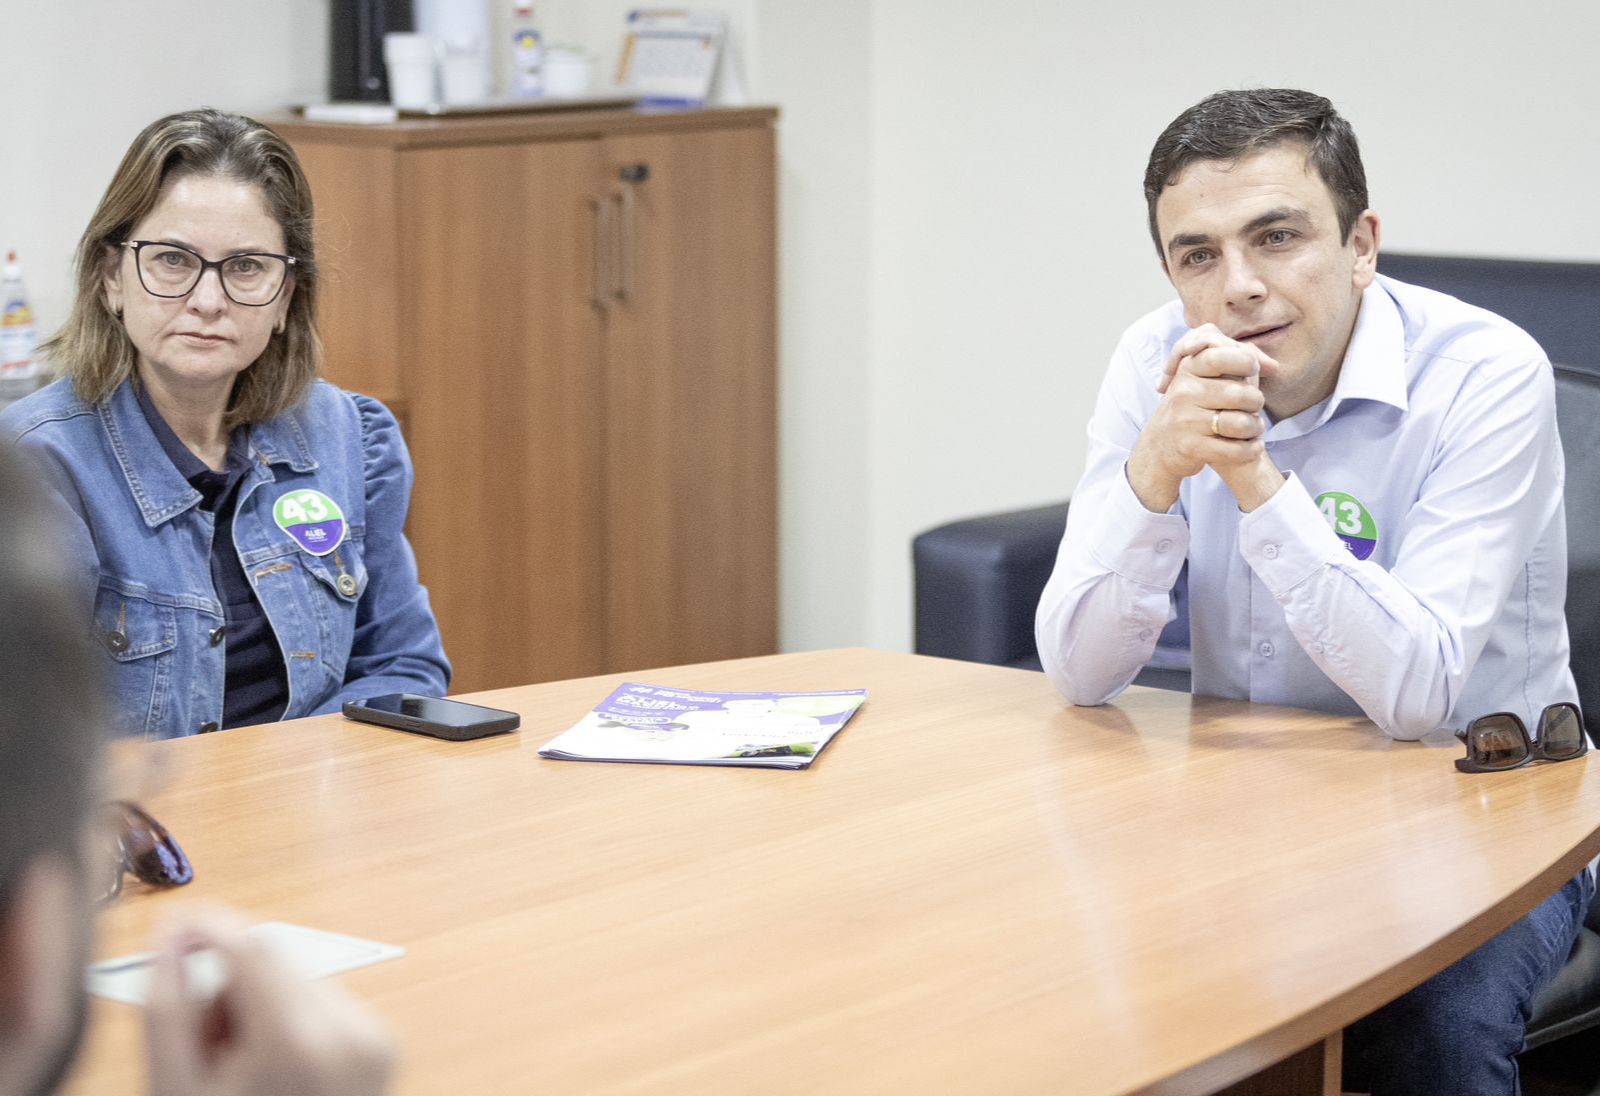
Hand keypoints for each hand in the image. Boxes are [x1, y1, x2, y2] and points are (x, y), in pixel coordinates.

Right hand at [145, 907, 393, 1095]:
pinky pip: (327, 1005)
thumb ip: (167, 1004)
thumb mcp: (173, 1085)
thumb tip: (173, 932)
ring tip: (242, 1069)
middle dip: (232, 982)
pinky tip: (278, 1074)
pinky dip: (294, 1023)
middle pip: (277, 959)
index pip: (251, 947)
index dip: (210, 930)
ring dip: (263, 1005)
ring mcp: (374, 1040)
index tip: (177, 927)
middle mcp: (348, 1032)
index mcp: (295, 1041)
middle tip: (207, 1043)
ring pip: (301, 979)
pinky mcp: (384, 1047)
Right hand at [1127, 325, 1279, 510]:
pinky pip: (1236, 450)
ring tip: (1252, 428)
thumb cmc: (1194, 405)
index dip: (1247, 363)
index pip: (1223, 356)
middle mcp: (1184, 392)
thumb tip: (1273, 366)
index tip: (1249, 371)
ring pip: (1241, 423)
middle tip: (1251, 408)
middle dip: (1256, 402)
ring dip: (1255, 428)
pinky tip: (1250, 446)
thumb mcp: (1205, 375)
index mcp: (1188, 369)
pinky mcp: (1191, 447)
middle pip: (1240, 393)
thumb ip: (1238, 356)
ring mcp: (1186, 421)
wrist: (1160, 445)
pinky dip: (1251, 449)